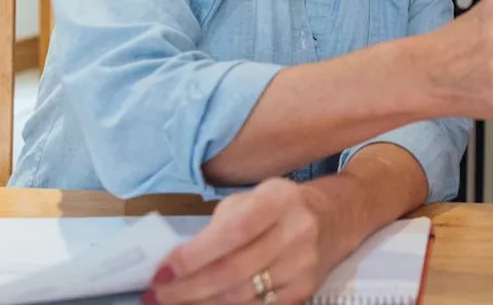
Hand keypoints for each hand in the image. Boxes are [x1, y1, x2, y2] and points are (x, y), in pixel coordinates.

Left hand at [147, 178, 329, 304]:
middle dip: (187, 288)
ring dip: (201, 303)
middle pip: (233, 272)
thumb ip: (218, 227)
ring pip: (242, 296)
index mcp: (279, 201)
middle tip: (157, 294)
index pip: (232, 233)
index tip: (162, 271)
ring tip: (173, 302)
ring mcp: (303, 266)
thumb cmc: (280, 206)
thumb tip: (175, 263)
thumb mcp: (251, 199)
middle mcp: (296, 233)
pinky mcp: (304, 291)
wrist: (335, 217)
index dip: (194, 256)